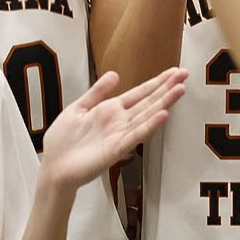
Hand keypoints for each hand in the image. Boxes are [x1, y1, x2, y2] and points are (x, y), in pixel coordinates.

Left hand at [38, 68, 186, 188]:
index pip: (139, 93)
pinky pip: (135, 135)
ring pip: (147, 116)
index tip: (173, 72)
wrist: (53, 166)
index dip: (157, 82)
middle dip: (167, 88)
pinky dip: (149, 125)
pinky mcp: (116, 149)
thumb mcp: (78, 108)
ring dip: (164, 103)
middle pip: (148, 101)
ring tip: (180, 90)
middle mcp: (119, 121)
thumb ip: (97, 92)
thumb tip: (115, 74)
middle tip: (185, 74)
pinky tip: (162, 115)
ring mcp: (120, 135)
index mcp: (110, 110)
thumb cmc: (63, 141)